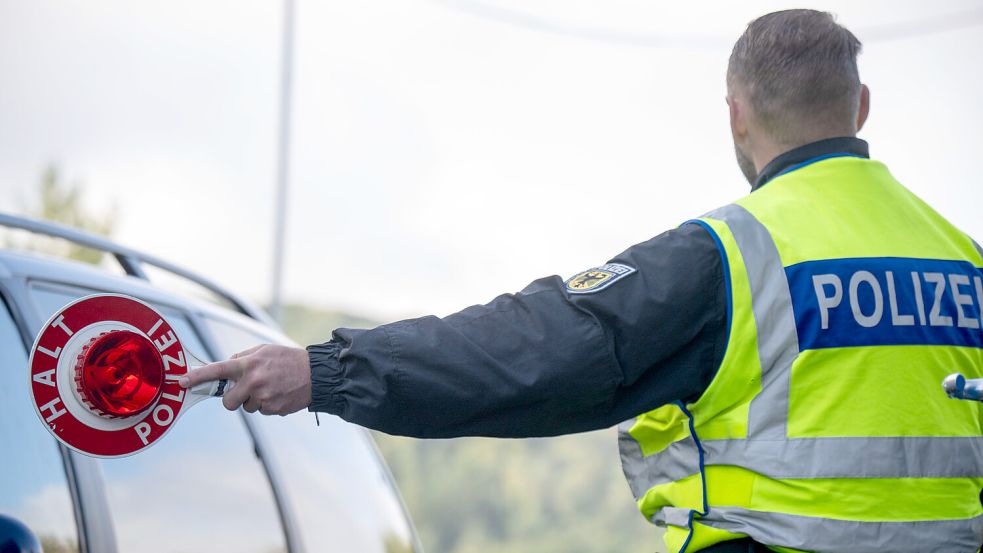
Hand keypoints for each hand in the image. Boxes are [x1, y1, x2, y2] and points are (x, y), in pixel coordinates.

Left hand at [179, 344, 311, 415]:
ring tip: (271, 388)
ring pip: (246, 407)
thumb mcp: (264, 350)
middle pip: (228, 402)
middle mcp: (254, 382)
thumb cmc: (288, 359)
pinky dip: (267, 405)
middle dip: (234, 399)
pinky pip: (261, 411)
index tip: (181, 382)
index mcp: (249, 364)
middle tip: (247, 390)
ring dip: (254, 400)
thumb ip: (242, 358)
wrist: (316, 374)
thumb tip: (223, 369)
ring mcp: (264, 397)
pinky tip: (279, 394)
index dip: (197, 377)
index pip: (217, 370)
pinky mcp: (273, 409)